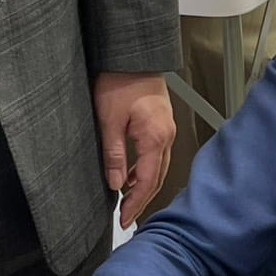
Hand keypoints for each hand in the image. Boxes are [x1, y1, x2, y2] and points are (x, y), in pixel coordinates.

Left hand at [93, 72, 174, 228]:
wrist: (132, 56)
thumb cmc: (119, 81)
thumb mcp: (109, 119)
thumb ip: (114, 154)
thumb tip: (116, 184)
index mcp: (155, 137)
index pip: (148, 181)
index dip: (136, 204)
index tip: (125, 220)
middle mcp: (166, 136)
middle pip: (157, 178)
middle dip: (142, 200)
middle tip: (127, 218)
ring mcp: (166, 130)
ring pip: (158, 167)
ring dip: (144, 186)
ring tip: (126, 201)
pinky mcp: (161, 124)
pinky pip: (156, 154)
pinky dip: (145, 170)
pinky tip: (130, 175)